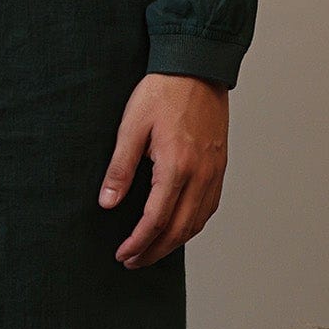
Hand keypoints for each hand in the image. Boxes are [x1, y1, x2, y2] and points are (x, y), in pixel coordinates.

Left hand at [98, 72, 227, 266]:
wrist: (197, 67)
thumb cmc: (162, 93)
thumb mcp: (131, 127)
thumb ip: (120, 169)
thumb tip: (108, 204)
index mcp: (176, 167)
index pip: (156, 221)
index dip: (138, 243)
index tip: (122, 254)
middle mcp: (200, 175)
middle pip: (178, 230)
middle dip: (154, 251)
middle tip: (133, 261)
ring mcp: (214, 172)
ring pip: (197, 222)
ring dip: (174, 243)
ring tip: (152, 251)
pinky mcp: (219, 166)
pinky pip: (209, 207)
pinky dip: (193, 225)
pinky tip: (178, 228)